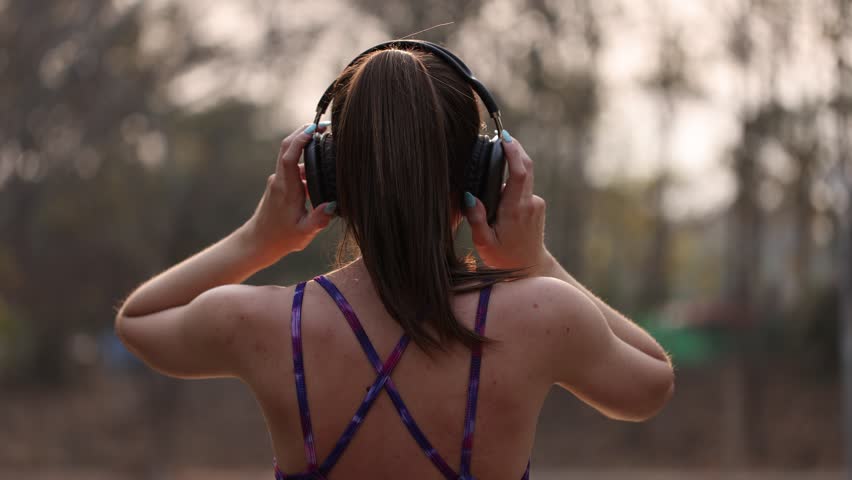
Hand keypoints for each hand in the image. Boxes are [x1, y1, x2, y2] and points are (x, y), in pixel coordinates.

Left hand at [244, 123, 335, 261]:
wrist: (259, 242)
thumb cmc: (281, 238)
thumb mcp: (304, 233)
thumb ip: (319, 219)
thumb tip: (333, 205)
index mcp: (287, 189)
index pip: (290, 156)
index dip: (301, 140)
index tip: (315, 129)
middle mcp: (280, 180)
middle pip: (287, 146)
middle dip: (303, 132)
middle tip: (324, 125)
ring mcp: (278, 180)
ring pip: (289, 154)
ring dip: (305, 144)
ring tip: (326, 141)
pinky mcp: (280, 184)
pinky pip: (292, 166)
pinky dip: (304, 159)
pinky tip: (319, 164)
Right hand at [463, 130, 550, 272]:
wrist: (529, 268)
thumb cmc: (504, 258)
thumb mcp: (484, 243)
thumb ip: (477, 219)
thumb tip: (470, 196)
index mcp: (515, 210)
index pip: (519, 173)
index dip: (513, 152)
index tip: (505, 137)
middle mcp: (529, 203)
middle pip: (526, 167)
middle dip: (515, 149)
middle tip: (502, 135)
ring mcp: (536, 203)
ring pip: (523, 178)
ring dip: (511, 169)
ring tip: (494, 168)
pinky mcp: (537, 205)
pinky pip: (523, 187)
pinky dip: (512, 183)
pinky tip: (499, 192)